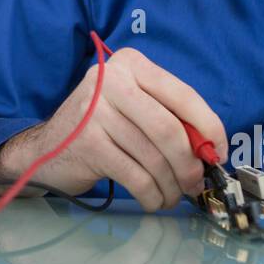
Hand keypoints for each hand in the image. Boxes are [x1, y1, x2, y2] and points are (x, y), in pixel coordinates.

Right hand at [0, 47, 224, 211]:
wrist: (46, 148)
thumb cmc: (101, 128)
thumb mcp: (134, 107)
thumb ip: (169, 116)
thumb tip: (210, 148)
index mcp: (130, 64)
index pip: (182, 95)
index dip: (208, 127)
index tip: (217, 152)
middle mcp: (111, 80)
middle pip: (168, 129)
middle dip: (189, 163)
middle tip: (195, 183)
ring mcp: (95, 111)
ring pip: (153, 156)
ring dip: (171, 184)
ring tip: (173, 195)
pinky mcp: (88, 143)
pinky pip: (135, 176)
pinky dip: (152, 194)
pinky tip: (153, 199)